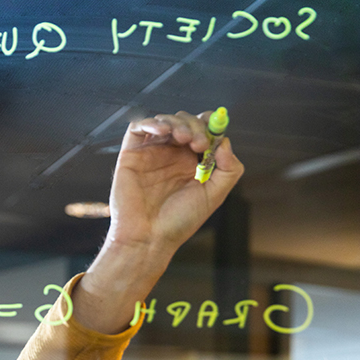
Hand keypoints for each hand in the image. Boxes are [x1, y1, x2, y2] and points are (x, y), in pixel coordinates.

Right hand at [107, 110, 243, 254]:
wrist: (148, 239)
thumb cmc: (178, 223)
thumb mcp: (214, 197)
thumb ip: (228, 170)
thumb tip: (225, 141)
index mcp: (191, 164)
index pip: (204, 132)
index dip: (211, 125)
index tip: (216, 132)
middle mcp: (172, 156)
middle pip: (186, 122)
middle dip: (196, 125)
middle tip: (200, 143)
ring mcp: (151, 154)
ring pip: (165, 120)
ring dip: (177, 122)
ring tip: (183, 138)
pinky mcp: (131, 155)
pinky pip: (138, 128)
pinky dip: (151, 121)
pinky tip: (162, 130)